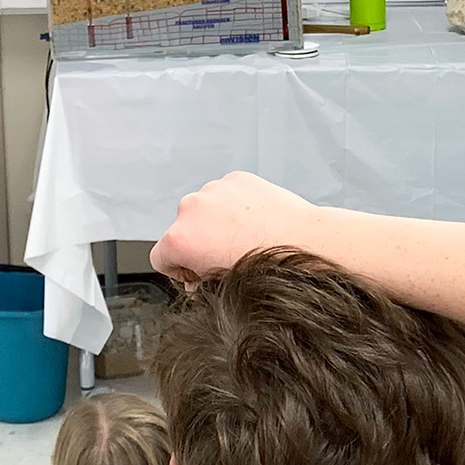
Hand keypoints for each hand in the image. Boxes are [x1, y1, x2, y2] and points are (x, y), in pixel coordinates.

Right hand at [151, 172, 316, 284]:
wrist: (303, 242)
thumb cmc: (267, 267)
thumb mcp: (219, 287)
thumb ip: (196, 282)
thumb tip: (196, 279)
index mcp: (178, 239)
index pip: (160, 257)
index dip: (179, 270)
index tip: (197, 274)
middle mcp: (190, 209)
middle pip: (182, 231)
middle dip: (199, 245)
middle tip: (226, 258)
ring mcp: (213, 190)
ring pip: (204, 210)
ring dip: (216, 223)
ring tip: (245, 239)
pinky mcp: (235, 178)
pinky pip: (226, 194)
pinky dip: (235, 207)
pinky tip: (254, 222)